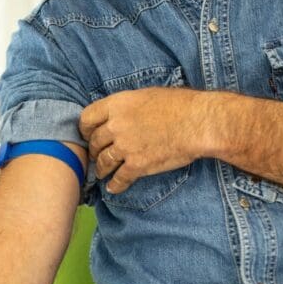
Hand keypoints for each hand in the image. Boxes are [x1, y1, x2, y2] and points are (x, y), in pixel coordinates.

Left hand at [79, 87, 210, 192]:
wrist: (197, 123)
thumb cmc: (179, 105)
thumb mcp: (146, 95)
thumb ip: (127, 106)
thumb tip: (122, 113)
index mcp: (117, 104)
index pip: (87, 118)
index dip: (85, 129)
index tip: (87, 135)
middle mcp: (116, 125)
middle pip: (94, 142)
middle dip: (94, 151)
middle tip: (97, 156)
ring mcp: (125, 147)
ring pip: (104, 162)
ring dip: (101, 169)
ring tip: (102, 173)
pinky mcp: (137, 165)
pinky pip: (119, 179)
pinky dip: (115, 185)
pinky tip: (113, 188)